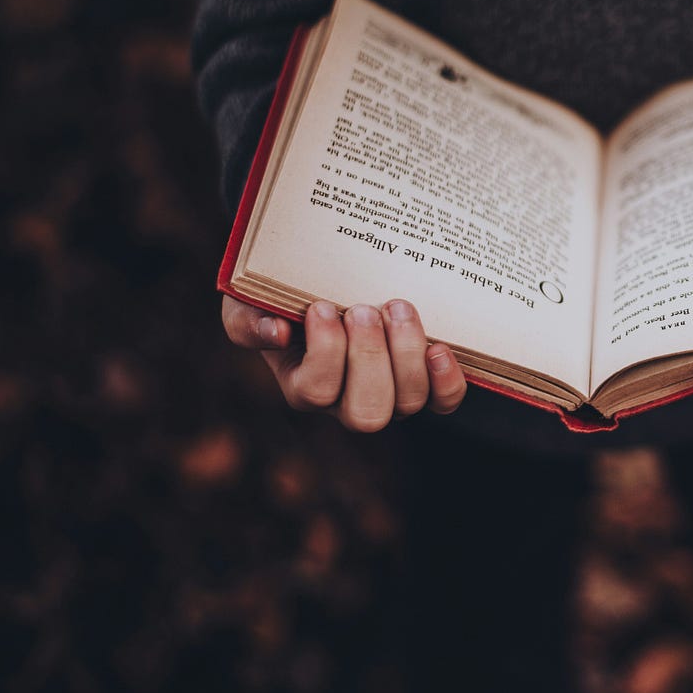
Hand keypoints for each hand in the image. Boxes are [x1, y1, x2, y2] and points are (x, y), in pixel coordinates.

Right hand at [221, 295, 466, 431]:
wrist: (326, 279)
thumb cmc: (283, 295)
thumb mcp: (248, 302)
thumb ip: (246, 320)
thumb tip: (276, 333)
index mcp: (304, 385)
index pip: (316, 391)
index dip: (325, 352)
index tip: (322, 306)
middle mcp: (347, 401)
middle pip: (366, 414)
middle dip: (370, 358)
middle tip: (362, 310)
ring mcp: (390, 395)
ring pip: (407, 402)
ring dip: (407, 353)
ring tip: (395, 307)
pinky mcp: (425, 383)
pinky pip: (443, 400)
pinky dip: (446, 379)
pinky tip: (439, 348)